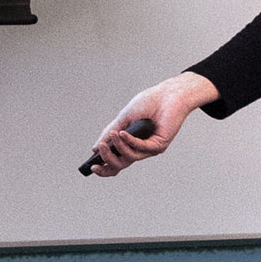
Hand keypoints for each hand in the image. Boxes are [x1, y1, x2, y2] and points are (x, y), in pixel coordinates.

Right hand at [88, 72, 217, 177]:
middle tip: (101, 149)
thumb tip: (95, 148)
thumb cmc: (148, 104)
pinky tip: (123, 133)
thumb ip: (110, 133)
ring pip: (129, 157)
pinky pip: (141, 148)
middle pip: (120, 165)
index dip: (103, 166)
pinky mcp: (159, 145)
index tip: (91, 166)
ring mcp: (149, 149)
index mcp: (130, 143)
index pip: (115, 161)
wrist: (168, 95)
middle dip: (107, 159)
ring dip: (119, 147)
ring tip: (115, 134)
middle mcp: (139, 149)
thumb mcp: (123, 118)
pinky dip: (130, 142)